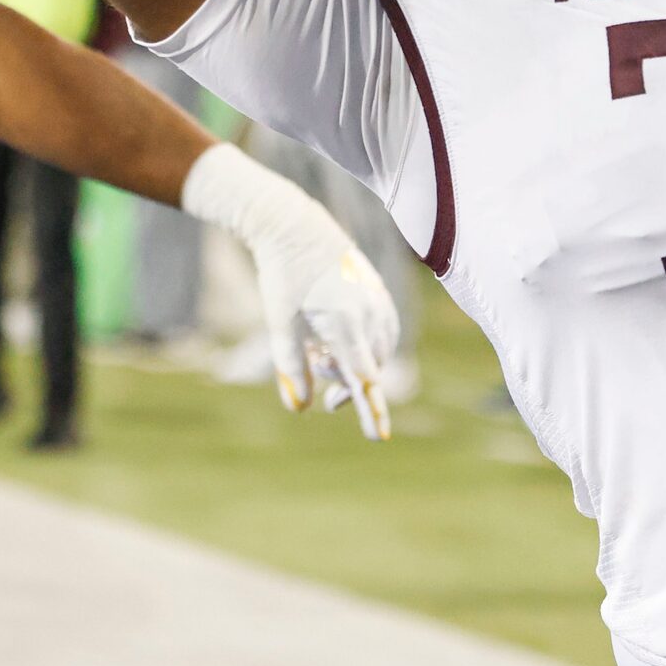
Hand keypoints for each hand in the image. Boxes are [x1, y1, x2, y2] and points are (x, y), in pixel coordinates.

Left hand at [261, 231, 399, 440]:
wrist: (295, 228)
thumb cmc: (283, 277)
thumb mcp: (280, 325)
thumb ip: (291, 368)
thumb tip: (300, 408)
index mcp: (345, 323)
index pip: (363, 378)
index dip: (370, 410)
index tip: (377, 437)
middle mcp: (369, 312)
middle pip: (369, 368)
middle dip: (346, 381)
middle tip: (316, 368)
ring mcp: (378, 300)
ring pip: (378, 351)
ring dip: (354, 361)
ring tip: (321, 349)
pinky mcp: (379, 291)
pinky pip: (384, 331)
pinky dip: (365, 343)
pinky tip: (340, 337)